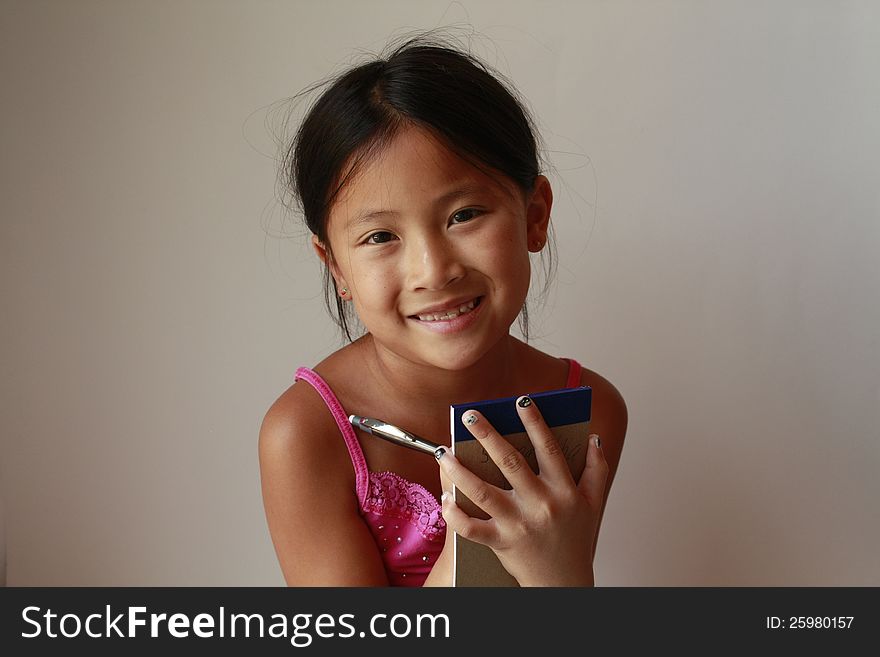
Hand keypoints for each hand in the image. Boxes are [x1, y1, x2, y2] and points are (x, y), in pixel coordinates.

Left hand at [437, 395, 607, 585]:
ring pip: (483, 492)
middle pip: (510, 463)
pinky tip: (444, 495)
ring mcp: (519, 524)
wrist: (564, 583)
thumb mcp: (594, 504)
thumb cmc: (576, 539)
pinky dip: (454, 513)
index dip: (535, 422)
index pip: (549, 448)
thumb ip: (597, 470)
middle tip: (470, 415)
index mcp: (564, 491)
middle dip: (488, 436)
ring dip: (459, 470)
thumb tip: (595, 439)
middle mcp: (541, 504)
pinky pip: (471, 528)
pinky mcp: (501, 543)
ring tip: (443, 452)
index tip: (521, 400)